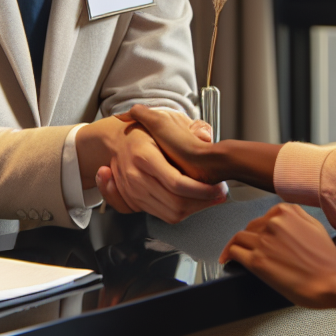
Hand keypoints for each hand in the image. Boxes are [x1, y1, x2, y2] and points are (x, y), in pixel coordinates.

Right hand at [80, 114, 226, 222]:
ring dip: (195, 209)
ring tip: (210, 197)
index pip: (177, 183)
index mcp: (144, 155)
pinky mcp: (135, 202)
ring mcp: (134, 192)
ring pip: (171, 214)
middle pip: (176, 204)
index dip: (201, 190)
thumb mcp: (164, 120)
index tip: (218, 188)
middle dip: (203, 203)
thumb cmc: (143, 131)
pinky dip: (182, 212)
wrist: (115, 141)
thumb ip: (188, 127)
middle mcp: (136, 177)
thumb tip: (205, 136)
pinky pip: (163, 215)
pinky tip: (193, 201)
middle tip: (220, 194)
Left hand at [219, 204, 335, 308]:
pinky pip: (235, 252)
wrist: (332, 281)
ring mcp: (263, 241)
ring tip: (232, 254)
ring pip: (239, 238)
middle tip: (248, 248)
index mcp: (287, 212)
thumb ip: (297, 217)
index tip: (256, 235)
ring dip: (236, 246)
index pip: (264, 216)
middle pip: (251, 227)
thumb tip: (283, 220)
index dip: (259, 229)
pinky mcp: (257, 261)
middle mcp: (272, 223)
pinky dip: (228, 255)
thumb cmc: (327, 261)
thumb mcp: (315, 226)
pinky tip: (226, 260)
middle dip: (249, 238)